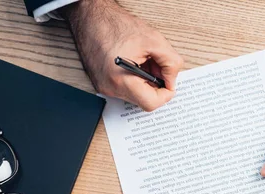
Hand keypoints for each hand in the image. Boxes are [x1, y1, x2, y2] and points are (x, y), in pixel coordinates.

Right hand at [62, 0, 183, 110]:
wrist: (92, 18)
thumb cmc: (117, 25)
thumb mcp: (154, 41)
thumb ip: (171, 63)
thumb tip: (173, 80)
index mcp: (122, 80)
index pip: (150, 104)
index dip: (165, 94)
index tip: (169, 84)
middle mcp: (111, 88)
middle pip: (143, 100)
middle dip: (155, 85)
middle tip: (156, 66)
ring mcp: (104, 87)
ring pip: (135, 95)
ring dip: (145, 82)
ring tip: (143, 61)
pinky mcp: (102, 83)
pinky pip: (125, 89)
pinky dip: (134, 79)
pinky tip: (134, 63)